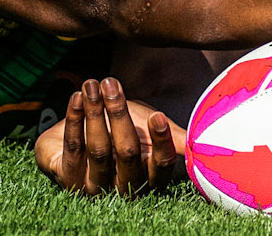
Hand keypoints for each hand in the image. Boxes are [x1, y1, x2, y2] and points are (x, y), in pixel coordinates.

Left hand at [35, 77, 185, 195]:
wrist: (74, 138)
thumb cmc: (119, 131)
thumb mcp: (148, 130)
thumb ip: (173, 136)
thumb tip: (203, 137)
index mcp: (149, 178)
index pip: (161, 164)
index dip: (161, 140)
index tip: (157, 115)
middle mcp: (124, 187)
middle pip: (127, 153)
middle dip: (119, 114)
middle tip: (110, 83)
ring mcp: (95, 187)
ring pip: (99, 149)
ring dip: (95, 112)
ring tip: (92, 84)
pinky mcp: (68, 180)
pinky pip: (73, 147)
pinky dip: (75, 119)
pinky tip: (77, 98)